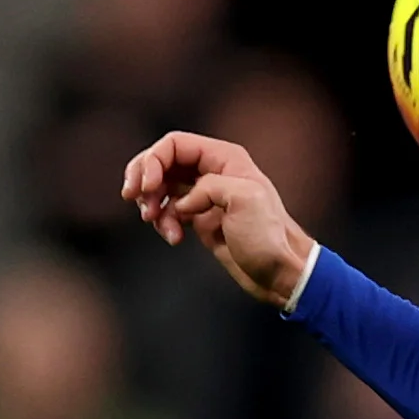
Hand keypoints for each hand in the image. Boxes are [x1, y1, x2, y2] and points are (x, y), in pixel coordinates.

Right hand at [122, 130, 317, 309]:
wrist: (280, 273)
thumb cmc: (270, 238)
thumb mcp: (245, 200)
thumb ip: (209, 187)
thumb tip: (183, 201)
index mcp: (225, 159)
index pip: (174, 144)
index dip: (152, 161)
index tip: (146, 188)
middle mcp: (213, 172)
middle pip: (162, 162)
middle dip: (144, 180)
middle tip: (137, 202)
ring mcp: (205, 196)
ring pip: (160, 187)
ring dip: (151, 204)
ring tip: (157, 223)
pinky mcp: (200, 219)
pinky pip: (168, 211)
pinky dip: (163, 222)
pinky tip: (174, 237)